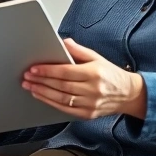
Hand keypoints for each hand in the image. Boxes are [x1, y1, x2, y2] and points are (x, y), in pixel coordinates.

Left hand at [23, 38, 146, 119]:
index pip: (66, 71)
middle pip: (61, 85)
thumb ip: (78, 50)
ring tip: (29, 86)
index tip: (34, 68)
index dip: (48, 70)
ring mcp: (90, 104)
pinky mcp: (88, 114)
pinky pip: (66, 110)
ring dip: (42, 92)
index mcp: (94, 73)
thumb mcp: (97, 57)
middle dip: (41, 81)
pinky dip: (51, 103)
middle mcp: (93, 89)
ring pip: (61, 99)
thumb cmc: (110, 74)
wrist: (128, 94)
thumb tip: (63, 42)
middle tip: (26, 77)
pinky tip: (40, 96)